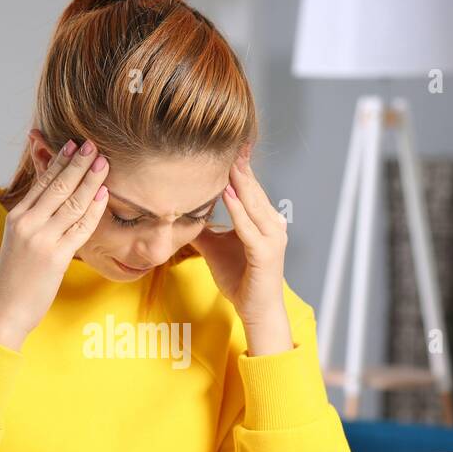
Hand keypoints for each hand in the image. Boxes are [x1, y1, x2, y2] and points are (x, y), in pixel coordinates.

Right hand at [0, 134, 109, 350]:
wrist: (5, 309)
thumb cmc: (14, 278)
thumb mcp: (17, 241)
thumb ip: (32, 219)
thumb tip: (50, 200)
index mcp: (16, 216)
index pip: (42, 181)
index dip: (60, 161)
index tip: (74, 145)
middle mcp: (28, 223)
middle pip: (59, 186)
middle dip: (79, 164)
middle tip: (94, 146)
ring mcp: (42, 239)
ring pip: (72, 202)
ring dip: (90, 180)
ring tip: (104, 164)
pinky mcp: (56, 256)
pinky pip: (81, 227)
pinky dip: (94, 209)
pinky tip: (103, 195)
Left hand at [189, 146, 292, 354]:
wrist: (256, 311)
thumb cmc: (240, 279)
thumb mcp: (215, 249)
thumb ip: (203, 230)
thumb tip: (180, 215)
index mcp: (264, 221)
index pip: (250, 188)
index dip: (239, 167)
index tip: (227, 145)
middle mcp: (273, 225)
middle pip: (253, 190)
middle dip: (240, 166)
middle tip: (229, 140)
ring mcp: (272, 238)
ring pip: (253, 204)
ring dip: (239, 182)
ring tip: (226, 160)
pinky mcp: (266, 254)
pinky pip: (249, 227)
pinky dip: (238, 210)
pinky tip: (227, 193)